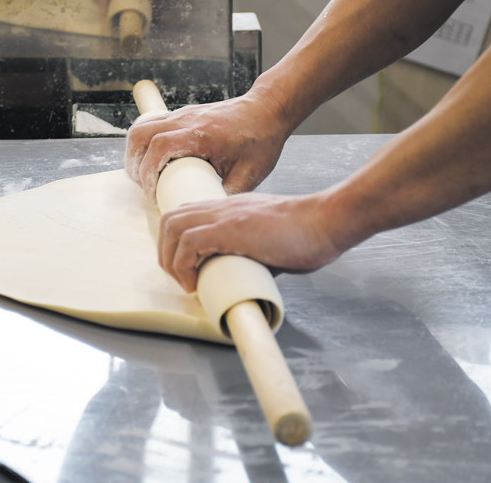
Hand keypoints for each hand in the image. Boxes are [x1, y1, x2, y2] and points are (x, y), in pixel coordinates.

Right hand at [125, 90, 289, 198]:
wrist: (268, 110)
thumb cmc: (261, 140)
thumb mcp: (249, 174)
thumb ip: (226, 195)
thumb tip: (206, 217)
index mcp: (202, 133)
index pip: (159, 147)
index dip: (148, 173)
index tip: (152, 195)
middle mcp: (187, 119)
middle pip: (141, 135)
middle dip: (135, 165)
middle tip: (144, 188)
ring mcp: (183, 114)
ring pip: (142, 128)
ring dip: (136, 153)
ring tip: (144, 177)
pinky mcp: (183, 114)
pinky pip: (151, 125)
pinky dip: (145, 144)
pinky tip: (154, 162)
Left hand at [158, 192, 341, 291]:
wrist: (324, 221)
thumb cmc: (307, 233)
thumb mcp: (270, 244)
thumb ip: (252, 254)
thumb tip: (243, 277)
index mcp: (231, 208)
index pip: (187, 215)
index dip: (177, 241)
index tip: (186, 267)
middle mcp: (222, 207)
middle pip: (170, 219)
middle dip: (166, 252)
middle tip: (181, 278)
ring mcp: (224, 216)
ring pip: (172, 227)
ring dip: (172, 259)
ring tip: (188, 283)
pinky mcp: (229, 229)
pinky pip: (188, 242)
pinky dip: (184, 265)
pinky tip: (197, 282)